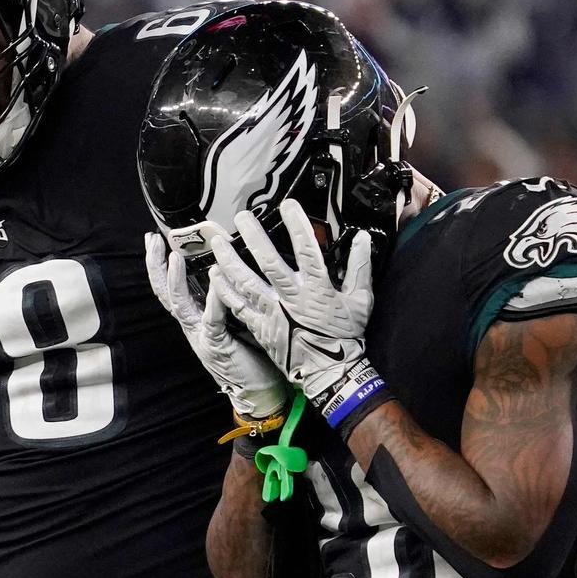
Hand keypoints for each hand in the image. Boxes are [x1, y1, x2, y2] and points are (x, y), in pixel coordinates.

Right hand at [145, 233, 287, 418]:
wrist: (258, 392)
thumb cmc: (252, 353)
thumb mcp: (236, 318)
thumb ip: (228, 296)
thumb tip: (230, 265)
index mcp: (196, 317)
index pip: (171, 287)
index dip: (159, 265)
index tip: (155, 240)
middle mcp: (193, 325)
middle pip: (165, 293)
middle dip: (155, 266)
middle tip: (152, 241)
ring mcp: (201, 335)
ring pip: (179, 304)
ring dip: (175, 280)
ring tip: (174, 257)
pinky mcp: (216, 344)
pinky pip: (211, 318)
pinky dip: (212, 298)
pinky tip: (213, 280)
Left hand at [209, 199, 383, 427]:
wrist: (331, 372)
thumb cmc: (346, 335)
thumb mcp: (361, 300)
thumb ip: (360, 267)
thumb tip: (362, 238)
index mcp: (317, 289)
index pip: (307, 250)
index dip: (297, 226)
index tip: (287, 205)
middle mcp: (291, 298)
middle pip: (268, 262)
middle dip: (253, 237)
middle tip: (241, 218)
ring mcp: (273, 313)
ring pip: (246, 282)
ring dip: (230, 260)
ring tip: (218, 243)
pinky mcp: (261, 327)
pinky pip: (237, 306)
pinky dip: (225, 290)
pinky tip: (215, 275)